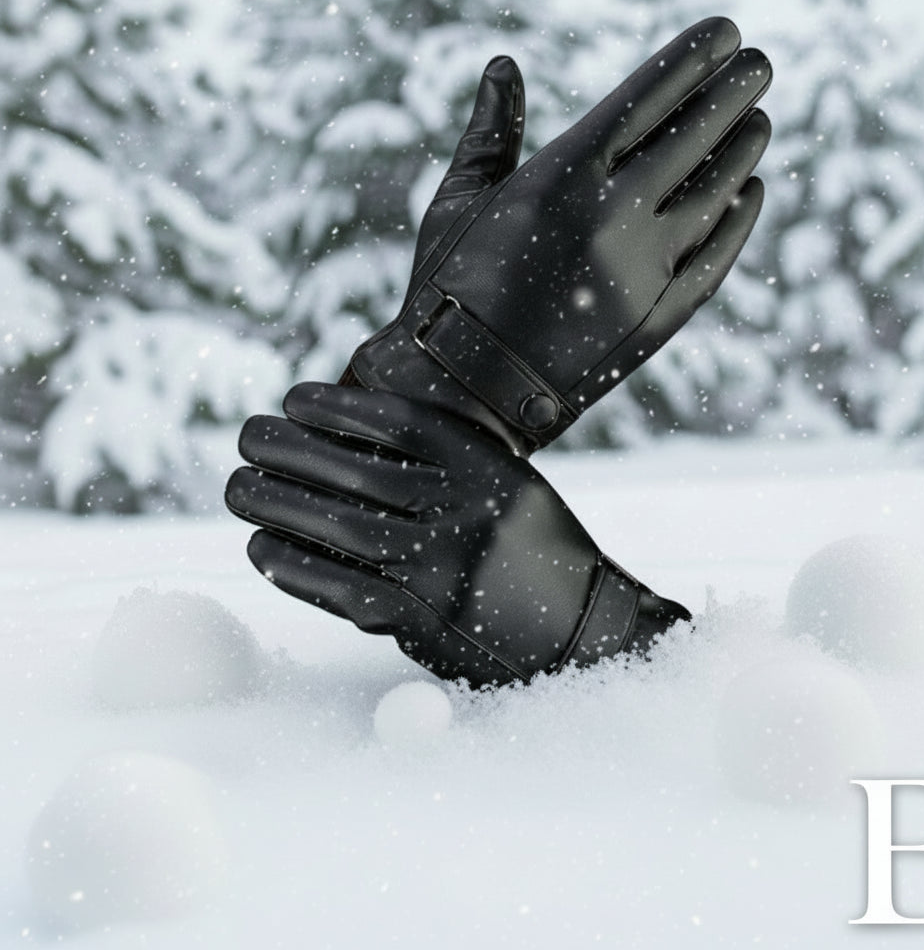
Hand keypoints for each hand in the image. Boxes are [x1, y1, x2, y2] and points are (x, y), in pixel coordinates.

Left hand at [225, 383, 689, 686]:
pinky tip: (263, 548)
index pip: (399, 423)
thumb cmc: (532, 545)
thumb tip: (339, 433)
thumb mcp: (504, 482)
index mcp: (488, 469)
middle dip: (288, 450)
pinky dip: (294, 568)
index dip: (336, 406)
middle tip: (245, 436)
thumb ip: (444, 459)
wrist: (582, 629)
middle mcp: (468, 513)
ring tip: (237, 487)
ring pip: (342, 530)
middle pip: (358, 474)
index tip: (292, 398)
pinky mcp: (425, 622)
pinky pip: (344, 590)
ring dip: (277, 505)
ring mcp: (446, 571)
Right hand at [343, 17, 771, 453]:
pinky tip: (751, 193)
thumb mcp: (457, 201)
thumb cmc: (448, 291)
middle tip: (758, 66)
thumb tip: (503, 64)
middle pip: (695, 136)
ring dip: (743, 150)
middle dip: (734, 92)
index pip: (647, 97)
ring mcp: (644, 271)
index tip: (725, 35)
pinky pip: (715, 258)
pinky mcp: (659, 320)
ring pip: (716, 193)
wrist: (464, 393)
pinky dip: (739, 221)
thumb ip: (489, 130)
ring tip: (759, 123)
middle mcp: (614, 215)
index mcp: (561, 176)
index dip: (693, 60)